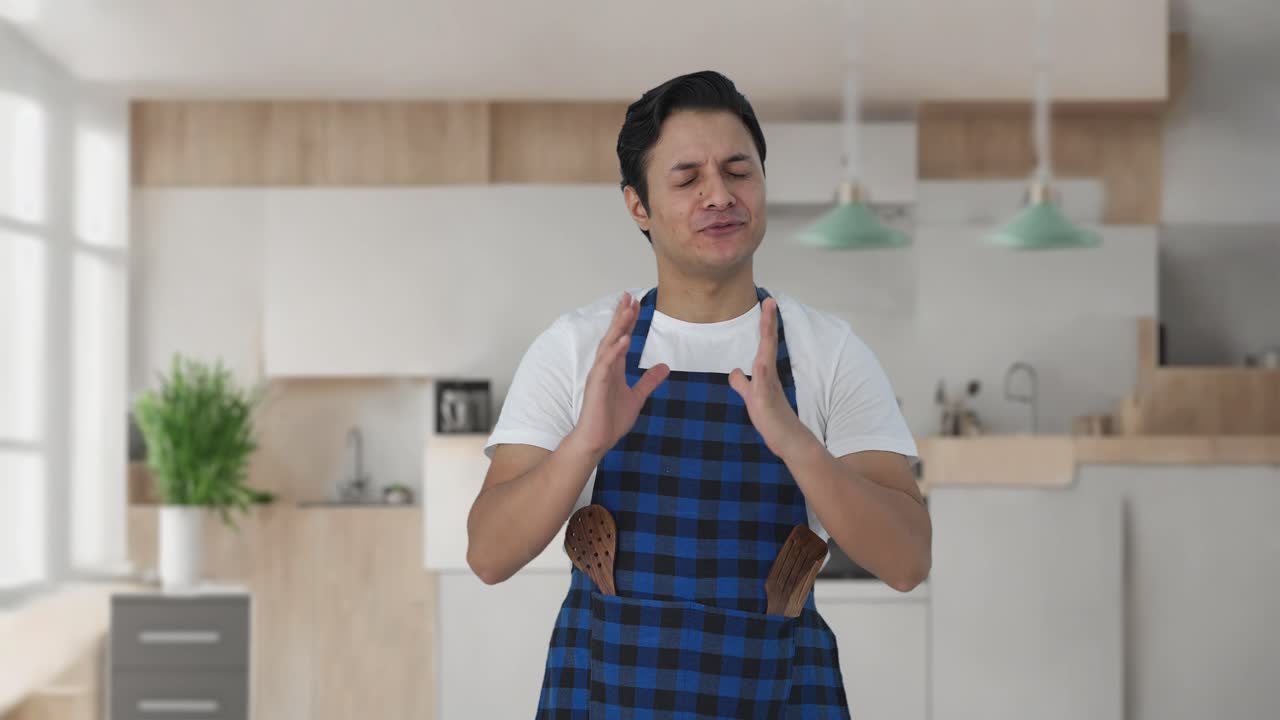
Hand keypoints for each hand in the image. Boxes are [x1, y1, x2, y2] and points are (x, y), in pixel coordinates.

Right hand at [567, 292, 669, 460]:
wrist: (597, 440)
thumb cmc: (611, 420)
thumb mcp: (637, 397)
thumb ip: (648, 381)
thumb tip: (664, 367)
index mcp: (614, 368)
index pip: (622, 338)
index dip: (629, 321)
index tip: (635, 303)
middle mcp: (605, 366)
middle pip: (614, 335)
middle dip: (622, 316)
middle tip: (629, 296)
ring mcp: (600, 374)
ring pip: (608, 345)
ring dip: (618, 328)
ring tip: (627, 310)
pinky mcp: (597, 385)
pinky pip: (605, 364)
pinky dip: (613, 351)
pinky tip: (622, 340)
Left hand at [729, 297, 812, 460]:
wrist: (789, 442)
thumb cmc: (772, 420)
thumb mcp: (751, 398)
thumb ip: (742, 384)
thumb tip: (734, 371)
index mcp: (765, 374)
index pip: (764, 345)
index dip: (765, 325)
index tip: (766, 303)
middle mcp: (768, 377)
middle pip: (768, 345)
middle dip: (768, 323)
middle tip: (769, 300)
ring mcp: (768, 388)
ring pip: (765, 358)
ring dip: (767, 338)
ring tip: (767, 319)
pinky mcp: (766, 403)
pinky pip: (762, 386)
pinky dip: (761, 373)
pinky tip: (760, 363)